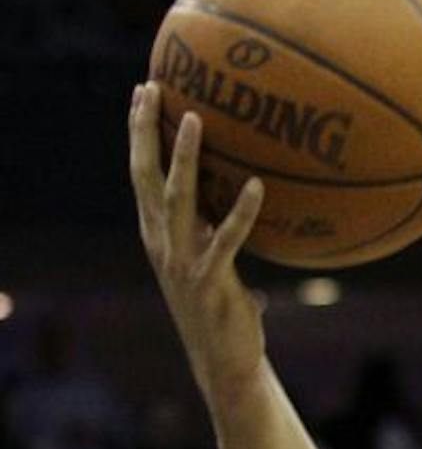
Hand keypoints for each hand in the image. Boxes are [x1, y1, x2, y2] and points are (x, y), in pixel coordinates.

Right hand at [129, 82, 267, 405]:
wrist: (223, 361)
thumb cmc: (223, 308)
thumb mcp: (211, 259)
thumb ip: (212, 227)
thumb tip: (238, 186)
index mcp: (158, 234)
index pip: (141, 173)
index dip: (139, 133)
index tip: (143, 90)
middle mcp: (162, 242)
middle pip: (146, 176)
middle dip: (146, 131)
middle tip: (153, 88)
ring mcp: (183, 261)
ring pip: (179, 199)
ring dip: (185, 158)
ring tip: (196, 119)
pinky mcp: (211, 280)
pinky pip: (227, 239)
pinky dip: (240, 211)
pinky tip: (257, 185)